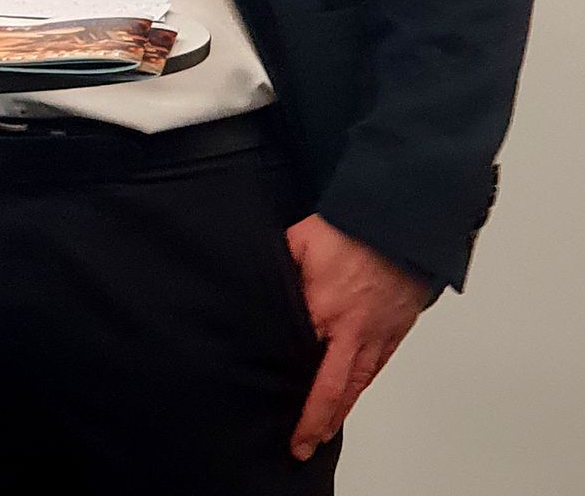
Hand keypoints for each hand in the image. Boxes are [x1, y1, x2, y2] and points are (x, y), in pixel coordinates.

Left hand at [287, 215, 429, 460]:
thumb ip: (282, 264)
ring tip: (325, 431)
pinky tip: (354, 395)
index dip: (291, 387)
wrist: (401, 221)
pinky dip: (363, 387)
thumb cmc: (352, 226)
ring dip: (340, 411)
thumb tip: (264, 279)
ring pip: (357, 384)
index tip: (277, 410)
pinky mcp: (397, 330)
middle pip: (333, 389)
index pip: (303, 363)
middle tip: (302, 445)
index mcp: (325, 311)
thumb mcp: (300, 240)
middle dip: (316, 422)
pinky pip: (378, 367)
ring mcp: (378, 334)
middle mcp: (353, 332)